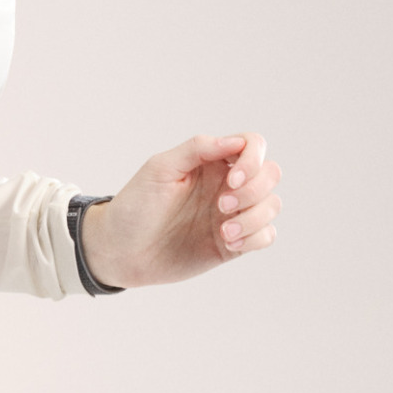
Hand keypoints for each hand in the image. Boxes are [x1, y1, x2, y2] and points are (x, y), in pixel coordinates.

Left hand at [80, 131, 281, 288]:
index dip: (253, 159)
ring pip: (271, 205)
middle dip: (254, 190)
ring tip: (224, 232)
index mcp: (210, 162)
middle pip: (270, 174)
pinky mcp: (233, 243)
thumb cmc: (135, 206)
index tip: (232, 179)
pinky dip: (256, 237)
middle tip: (221, 205)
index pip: (252, 145)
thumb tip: (235, 141)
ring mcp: (232, 214)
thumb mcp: (159, 169)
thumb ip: (196, 149)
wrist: (120, 251)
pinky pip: (266, 235)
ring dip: (255, 217)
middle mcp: (226, 184)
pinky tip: (228, 242)